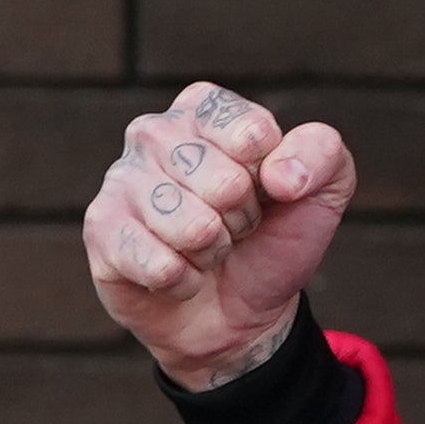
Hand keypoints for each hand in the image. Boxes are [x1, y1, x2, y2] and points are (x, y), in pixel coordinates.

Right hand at [82, 80, 356, 390]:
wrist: (240, 314)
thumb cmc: (272, 242)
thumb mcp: (320, 195)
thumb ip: (322, 155)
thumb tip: (282, 175)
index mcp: (205, 109)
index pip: (252, 133)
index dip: (272, 178)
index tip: (266, 192)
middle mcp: (154, 132)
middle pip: (224, 181)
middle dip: (242, 219)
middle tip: (234, 228)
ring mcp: (121, 178)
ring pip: (192, 225)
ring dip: (213, 252)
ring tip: (206, 250)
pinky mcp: (102, 230)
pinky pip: (159, 263)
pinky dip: (184, 281)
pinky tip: (178, 275)